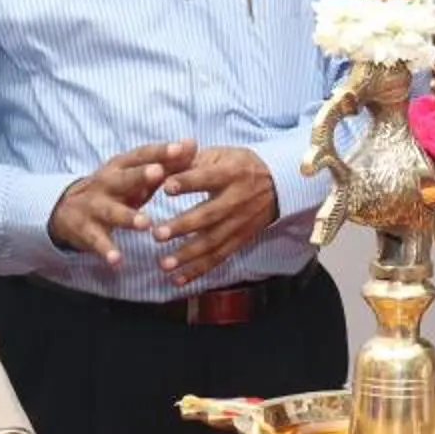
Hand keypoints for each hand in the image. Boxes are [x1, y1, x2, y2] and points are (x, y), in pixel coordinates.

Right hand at [50, 141, 193, 265]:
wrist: (66, 210)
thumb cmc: (115, 190)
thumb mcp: (137, 175)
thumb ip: (165, 162)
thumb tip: (193, 143)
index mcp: (120, 166)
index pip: (142, 154)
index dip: (161, 151)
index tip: (181, 148)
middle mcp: (106, 183)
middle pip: (124, 178)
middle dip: (140, 175)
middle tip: (159, 172)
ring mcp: (94, 207)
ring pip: (112, 211)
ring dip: (128, 217)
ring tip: (145, 223)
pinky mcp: (86, 230)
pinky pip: (97, 241)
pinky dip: (107, 251)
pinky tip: (117, 261)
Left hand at [153, 146, 280, 286]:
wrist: (277, 184)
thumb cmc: (238, 165)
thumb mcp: (220, 154)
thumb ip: (191, 159)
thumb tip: (161, 163)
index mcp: (229, 173)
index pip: (207, 177)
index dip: (187, 182)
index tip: (165, 187)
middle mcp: (235, 200)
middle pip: (208, 215)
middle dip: (182, 226)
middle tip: (156, 234)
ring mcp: (238, 223)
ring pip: (212, 242)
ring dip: (187, 255)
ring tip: (163, 264)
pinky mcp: (239, 240)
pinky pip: (219, 257)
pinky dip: (199, 270)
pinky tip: (178, 279)